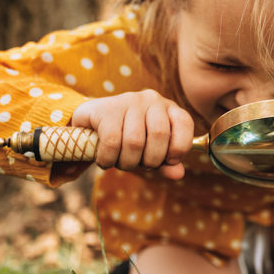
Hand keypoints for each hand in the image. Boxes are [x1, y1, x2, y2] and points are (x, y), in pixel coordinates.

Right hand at [71, 89, 193, 179]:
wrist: (90, 125)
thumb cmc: (127, 140)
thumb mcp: (150, 151)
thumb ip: (166, 163)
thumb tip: (178, 174)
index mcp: (168, 108)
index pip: (184, 123)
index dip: (179, 147)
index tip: (168, 161)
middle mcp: (151, 99)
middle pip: (159, 134)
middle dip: (150, 160)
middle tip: (139, 164)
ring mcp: (127, 100)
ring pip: (134, 141)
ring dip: (127, 162)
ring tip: (121, 162)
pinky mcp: (105, 108)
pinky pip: (111, 141)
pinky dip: (108, 159)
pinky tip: (105, 160)